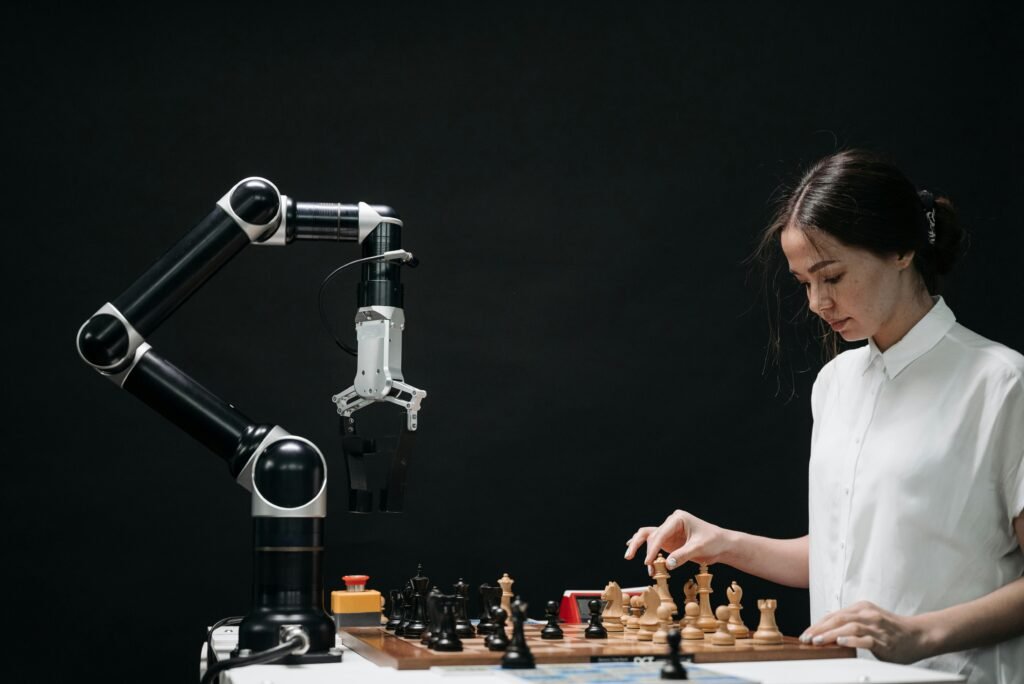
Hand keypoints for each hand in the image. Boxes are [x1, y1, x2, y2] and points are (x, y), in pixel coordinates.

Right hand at [624, 510, 732, 572]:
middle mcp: (671, 523)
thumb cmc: (713, 542)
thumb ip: (682, 556)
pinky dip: (644, 547)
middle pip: (652, 536)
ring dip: (643, 550)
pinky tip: (631, 548)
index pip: (661, 533)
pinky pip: (653, 543)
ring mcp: (669, 532)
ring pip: (649, 538)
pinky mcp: (669, 541)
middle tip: (636, 560)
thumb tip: (667, 565)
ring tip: (634, 560)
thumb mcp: (699, 548)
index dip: (653, 548)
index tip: (648, 561)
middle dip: (646, 551)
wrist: (722, 545)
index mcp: (677, 519)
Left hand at [800, 601, 928, 663]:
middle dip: (819, 629)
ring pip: (849, 628)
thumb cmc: (892, 629)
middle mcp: (868, 614)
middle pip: (838, 619)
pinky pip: (866, 639)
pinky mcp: (884, 640)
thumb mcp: (869, 618)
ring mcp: (876, 627)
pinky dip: (852, 640)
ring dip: (831, 634)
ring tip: (818, 641)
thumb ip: (850, 620)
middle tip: (806, 638)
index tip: (805, 633)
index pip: (834, 615)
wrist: (919, 635)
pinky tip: (841, 643)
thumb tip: (828, 624)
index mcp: (862, 608)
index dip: (817, 624)